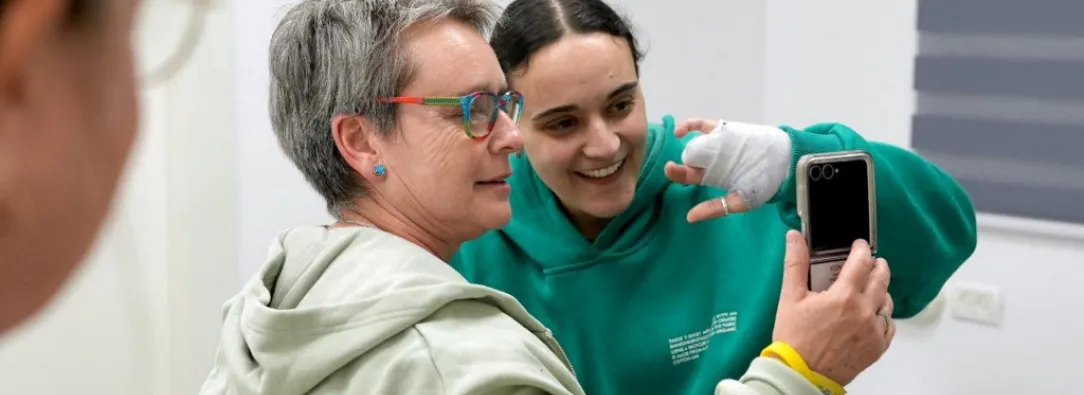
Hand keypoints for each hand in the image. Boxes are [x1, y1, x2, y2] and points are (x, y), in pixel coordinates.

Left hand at [664, 117, 791, 222]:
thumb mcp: (740, 201)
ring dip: (683, 143)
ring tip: (678, 144)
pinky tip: (680, 131)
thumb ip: (715, 209)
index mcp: (713, 176)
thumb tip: (690, 218)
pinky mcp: (724, 130)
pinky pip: (703, 125)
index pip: (689, 176)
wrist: (785, 162)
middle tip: (671, 166)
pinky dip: (690, 125)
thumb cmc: (765, 184)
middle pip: (688, 159)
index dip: (677, 174)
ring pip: (694, 142)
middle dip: (678, 163)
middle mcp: (711, 160)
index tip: (671, 171)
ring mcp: (716, 143)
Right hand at [772, 230, 894, 385]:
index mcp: (844, 296)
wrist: (801, 374)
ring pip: (887, 302)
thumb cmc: (794, 338)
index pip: (861, 262)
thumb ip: (796, 264)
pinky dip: (883, 316)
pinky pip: (889, 326)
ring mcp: (873, 330)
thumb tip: (795, 237)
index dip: (862, 249)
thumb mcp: (790, 298)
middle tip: (872, 262)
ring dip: (881, 290)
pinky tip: (872, 315)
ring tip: (871, 288)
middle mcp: (864, 311)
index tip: (860, 245)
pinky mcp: (877, 347)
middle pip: (881, 279)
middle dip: (877, 266)